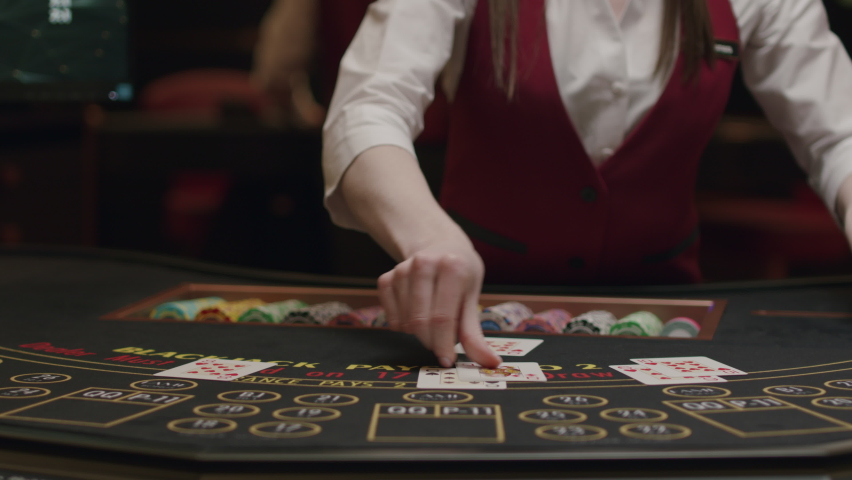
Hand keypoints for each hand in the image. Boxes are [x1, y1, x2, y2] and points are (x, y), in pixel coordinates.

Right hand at [378, 242, 500, 368]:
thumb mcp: (472, 298)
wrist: (439, 245)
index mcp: (451, 267)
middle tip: (441, 344)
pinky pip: (391, 318)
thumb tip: (491, 363)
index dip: (444, 344)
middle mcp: (423, 264)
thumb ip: (475, 334)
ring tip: (432, 321)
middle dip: (431, 342)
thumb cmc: (460, 274)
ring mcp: (401, 269)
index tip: (447, 361)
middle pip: (420, 321)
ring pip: (405, 322)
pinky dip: (403, 326)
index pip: (443, 317)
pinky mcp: (386, 278)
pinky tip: (415, 315)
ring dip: (418, 333)